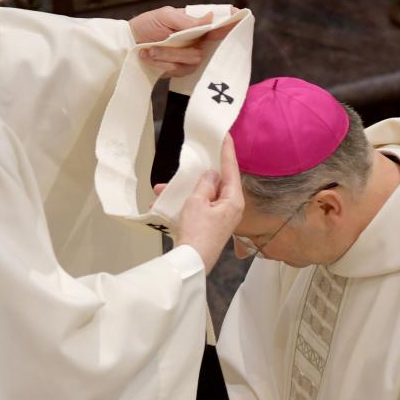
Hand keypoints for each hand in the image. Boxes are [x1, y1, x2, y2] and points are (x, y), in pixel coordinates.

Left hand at [128, 5, 240, 76]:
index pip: (221, 21)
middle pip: (214, 44)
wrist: (128, 46)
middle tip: (168, 39)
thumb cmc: (146, 26)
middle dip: (187, 43)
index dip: (234, 21)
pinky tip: (150, 56)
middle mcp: (199, 39)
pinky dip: (164, 63)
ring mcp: (193, 55)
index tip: (240, 17)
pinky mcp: (184, 69)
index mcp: (197, 23)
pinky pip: (182, 69)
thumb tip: (210, 18)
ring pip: (195, 58)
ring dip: (168, 54)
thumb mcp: (164, 16)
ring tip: (150, 49)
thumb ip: (187, 19)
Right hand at [171, 137, 243, 272]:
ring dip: (187, 190)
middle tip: (198, 156)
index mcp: (234, 200)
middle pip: (219, 182)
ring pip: (206, 195)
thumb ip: (205, 184)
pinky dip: (186, 203)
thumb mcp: (197, 202)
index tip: (226, 135)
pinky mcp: (212, 225)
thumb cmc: (197, 234)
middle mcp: (232, 208)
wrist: (192, 263)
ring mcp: (223, 218)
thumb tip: (211, 174)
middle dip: (200, 173)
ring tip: (166, 188)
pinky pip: (200, 207)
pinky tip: (166, 202)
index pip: (231, 169)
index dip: (227, 151)